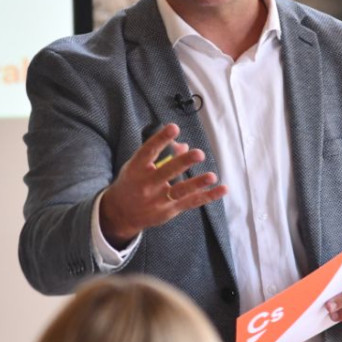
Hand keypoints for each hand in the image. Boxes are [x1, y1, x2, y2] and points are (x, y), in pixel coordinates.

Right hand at [99, 124, 227, 246]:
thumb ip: (159, 154)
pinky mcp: (169, 210)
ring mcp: (158, 199)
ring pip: (180, 191)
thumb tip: (185, 145)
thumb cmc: (133, 182)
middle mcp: (147, 184)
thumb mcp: (139, 166)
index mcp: (136, 169)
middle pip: (166, 172)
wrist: (119, 214)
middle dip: (182, 163)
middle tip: (198, 153)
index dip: (161, 139)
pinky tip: (222, 189)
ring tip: (212, 176)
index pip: (148, 151)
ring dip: (197, 183)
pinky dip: (208, 196)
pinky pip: (191, 202)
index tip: (174, 127)